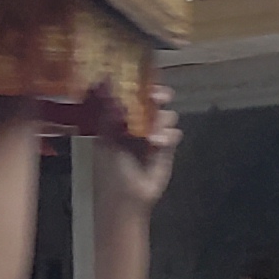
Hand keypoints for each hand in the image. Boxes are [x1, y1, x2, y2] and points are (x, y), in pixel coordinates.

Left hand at [94, 89, 179, 210]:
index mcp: (120, 120)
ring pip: (166, 116)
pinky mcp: (167, 147)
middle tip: (158, 97)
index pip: (132, 96)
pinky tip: (158, 144)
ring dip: (162, 120)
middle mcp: (138, 124)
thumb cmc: (111, 170)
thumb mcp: (105, 140)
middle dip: (158, 96)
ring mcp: (153, 134)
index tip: (141, 80)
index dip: (138, 86)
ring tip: (152, 136)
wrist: (127, 198)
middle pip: (153, 101)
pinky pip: (174, 133)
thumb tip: (104, 83)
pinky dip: (169, 135)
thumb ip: (108, 113)